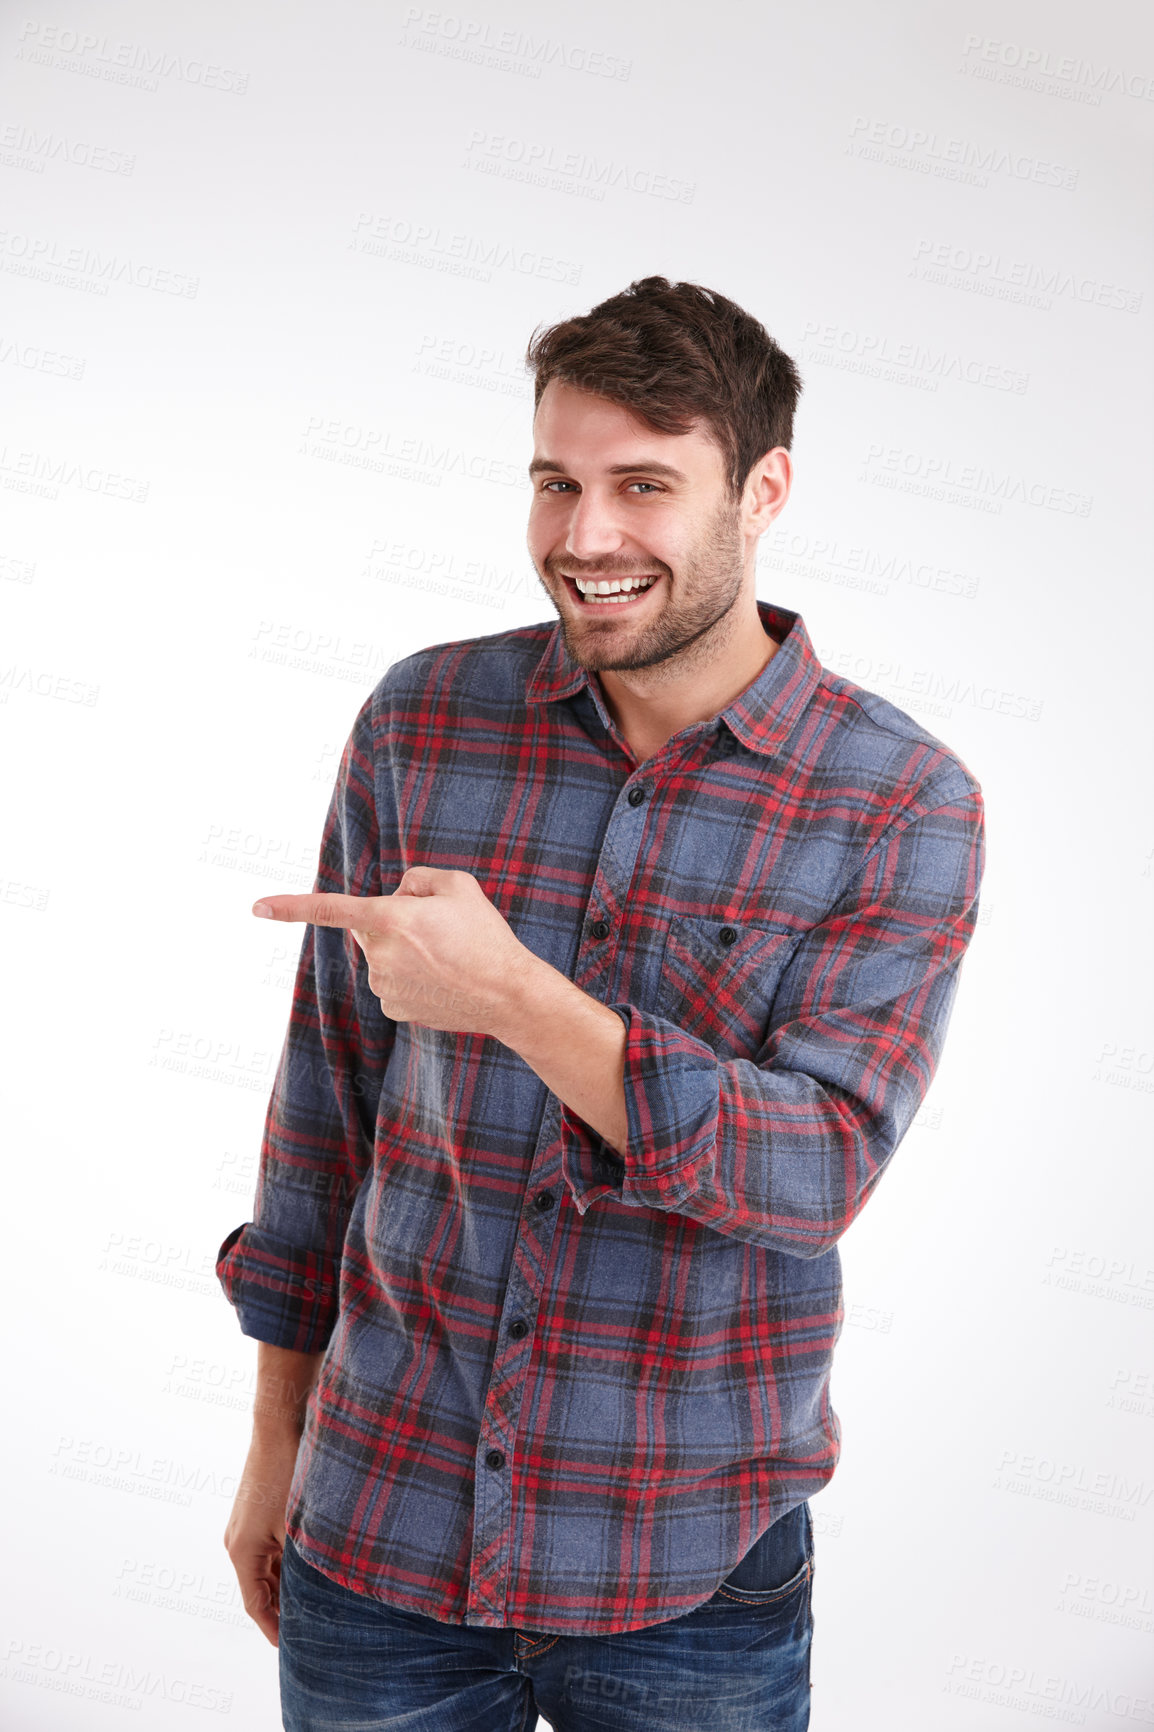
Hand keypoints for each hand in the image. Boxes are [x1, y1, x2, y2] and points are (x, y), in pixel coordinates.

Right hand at [223, 1433, 299, 1646]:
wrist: (280, 1425)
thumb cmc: (289, 1473)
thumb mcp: (298, 1527)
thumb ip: (302, 1563)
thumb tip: (317, 1594)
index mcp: (242, 1551)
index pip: (256, 1604)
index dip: (273, 1629)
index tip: (290, 1648)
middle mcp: (238, 1541)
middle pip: (260, 1588)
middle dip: (284, 1608)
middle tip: (311, 1628)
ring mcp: (246, 1525)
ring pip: (268, 1567)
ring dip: (288, 1582)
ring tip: (318, 1599)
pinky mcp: (257, 1511)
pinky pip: (271, 1546)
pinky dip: (289, 1559)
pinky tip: (314, 1563)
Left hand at [251, 866, 538, 1038]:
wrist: (508, 995)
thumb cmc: (486, 936)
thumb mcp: (458, 885)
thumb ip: (416, 879)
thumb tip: (397, 897)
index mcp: (390, 919)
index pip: (330, 909)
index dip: (290, 907)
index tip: (256, 907)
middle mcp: (380, 954)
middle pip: (371, 927)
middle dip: (393, 922)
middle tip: (439, 930)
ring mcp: (384, 986)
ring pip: (384, 957)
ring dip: (406, 952)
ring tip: (449, 958)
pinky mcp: (394, 1009)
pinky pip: (393, 983)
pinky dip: (413, 978)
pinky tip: (443, 981)